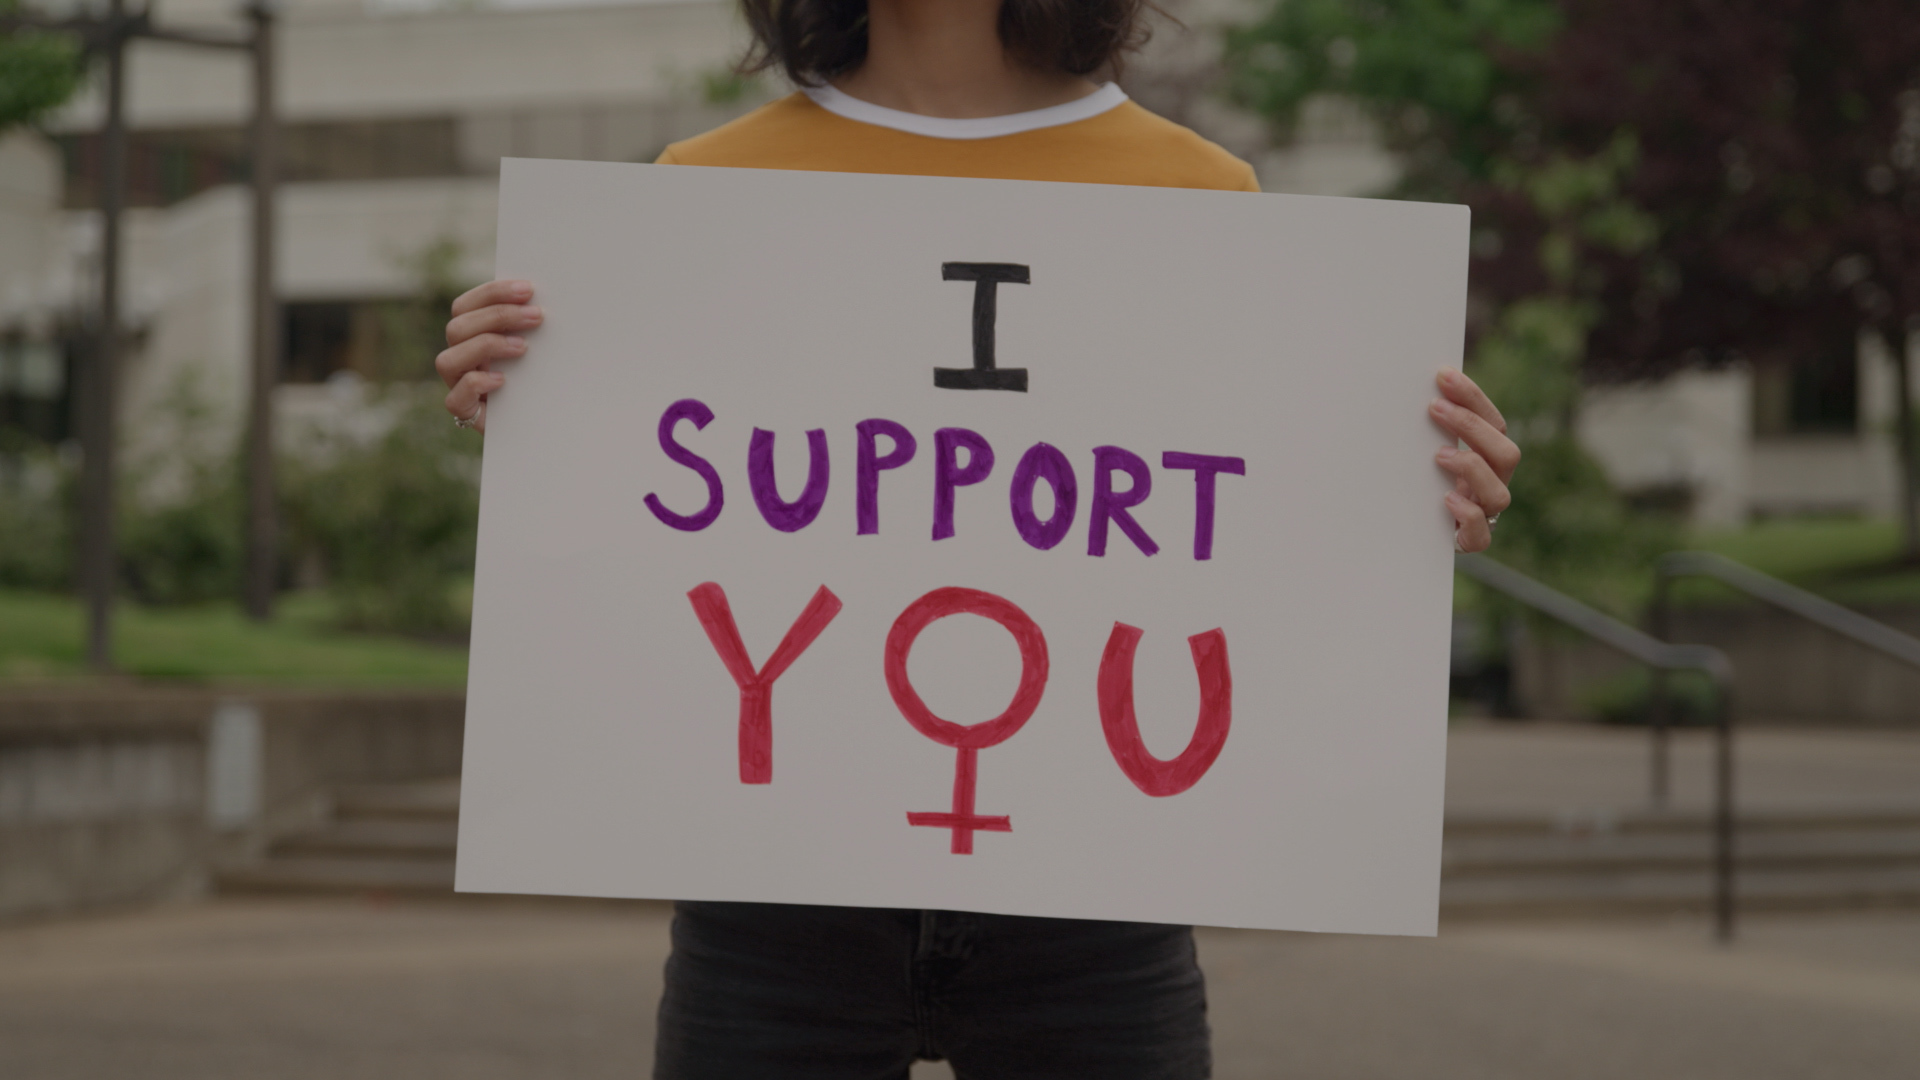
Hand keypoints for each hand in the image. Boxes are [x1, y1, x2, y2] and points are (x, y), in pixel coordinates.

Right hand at [438, 279, 541, 432]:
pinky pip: (454, 399)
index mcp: (472, 335)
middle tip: (536, 316)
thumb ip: (531, 326)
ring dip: (486, 346)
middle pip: (457, 327)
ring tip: (523, 347)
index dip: (493, 293)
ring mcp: (458, 385)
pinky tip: (502, 380)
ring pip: (447, 360)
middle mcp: (460, 358)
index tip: (528, 289)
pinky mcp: (465, 412)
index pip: (467, 305)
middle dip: (498, 316)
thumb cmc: (539, 380)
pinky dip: (475, 384)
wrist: (542, 424)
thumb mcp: (537, 349)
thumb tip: (548, 301)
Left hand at [1429, 366, 1517, 552]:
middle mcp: (1492, 484)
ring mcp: (1485, 514)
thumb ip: (1425, 427)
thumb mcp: (1424, 450)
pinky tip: (1447, 498)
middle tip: (1435, 408)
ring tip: (1439, 455)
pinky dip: (1468, 515)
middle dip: (1472, 427)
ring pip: (1500, 495)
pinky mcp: (1471, 541)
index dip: (1473, 398)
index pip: (1494, 423)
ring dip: (1471, 469)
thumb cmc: (1420, 481)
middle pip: (1506, 453)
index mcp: (1487, 457)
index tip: (1443, 376)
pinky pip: (1481, 534)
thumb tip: (1401, 386)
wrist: (1413, 531)